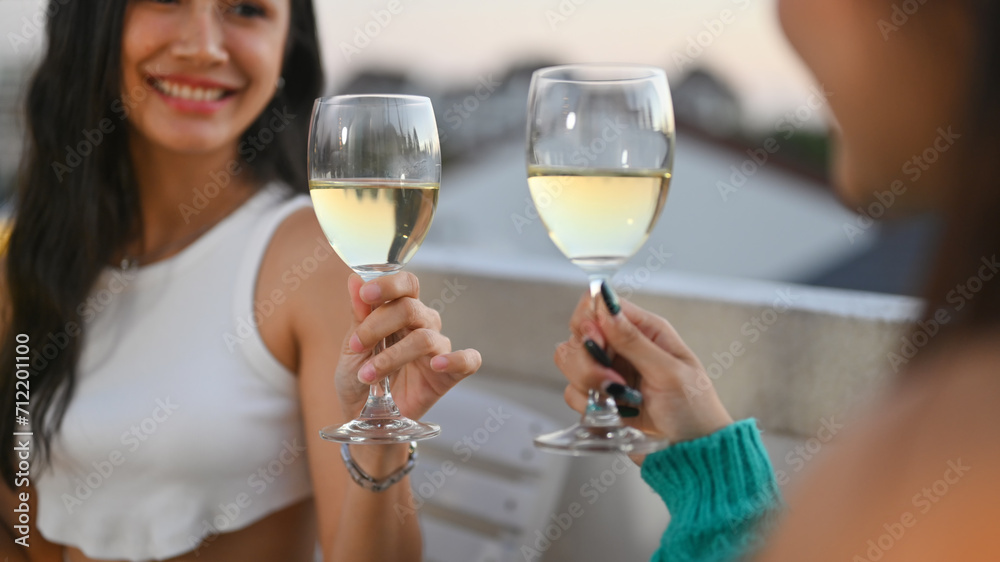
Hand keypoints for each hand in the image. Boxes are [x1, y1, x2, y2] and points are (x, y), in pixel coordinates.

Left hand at [335, 272, 480, 422]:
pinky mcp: (450, 375)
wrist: (364, 416)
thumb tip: (355, 279)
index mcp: (401, 311)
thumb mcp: (352, 347)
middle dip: (378, 325)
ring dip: (391, 356)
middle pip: (410, 308)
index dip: (389, 285)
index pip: (406, 284)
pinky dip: (455, 360)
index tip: (366, 294)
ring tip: (368, 375)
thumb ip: (359, 315)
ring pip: (425, 338)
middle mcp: (424, 324)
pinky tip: (435, 365)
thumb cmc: (359, 377)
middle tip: (356, 346)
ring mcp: (439, 349)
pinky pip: (468, 361)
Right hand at [555, 285, 733, 449]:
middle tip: (612, 383)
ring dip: (588, 385)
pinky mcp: (601, 398)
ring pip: (570, 364)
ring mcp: (609, 373)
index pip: (598, 306)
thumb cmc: (695, 411)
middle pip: (577, 335)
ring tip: (619, 401)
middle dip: (587, 362)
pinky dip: (588, 405)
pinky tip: (614, 413)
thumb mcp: (669, 371)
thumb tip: (606, 305)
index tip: (598, 345)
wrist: (692, 455)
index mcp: (645, 330)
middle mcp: (623, 347)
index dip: (590, 323)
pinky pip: (574, 393)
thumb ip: (633, 340)